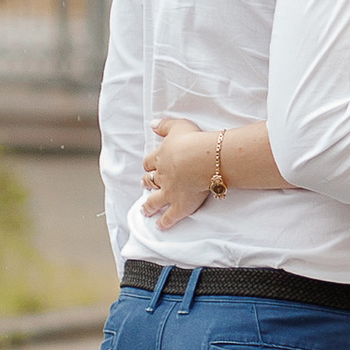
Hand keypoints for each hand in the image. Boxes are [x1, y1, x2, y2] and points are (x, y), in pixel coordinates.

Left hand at [140, 115, 219, 231]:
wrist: (204, 159)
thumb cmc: (193, 141)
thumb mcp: (177, 126)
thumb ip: (164, 125)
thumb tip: (152, 124)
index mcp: (161, 158)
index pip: (149, 162)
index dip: (149, 165)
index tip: (148, 167)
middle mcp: (162, 176)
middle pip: (150, 181)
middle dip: (147, 183)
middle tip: (145, 185)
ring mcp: (169, 192)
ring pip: (154, 201)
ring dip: (148, 206)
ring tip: (145, 210)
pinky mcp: (180, 205)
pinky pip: (169, 216)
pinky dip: (164, 222)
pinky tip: (160, 225)